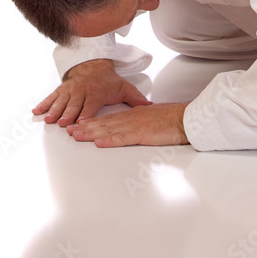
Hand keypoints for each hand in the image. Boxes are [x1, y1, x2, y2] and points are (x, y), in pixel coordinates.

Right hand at [32, 59, 151, 126]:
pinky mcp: (62, 89)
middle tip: (63, 123)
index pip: (91, 104)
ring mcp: (70, 90)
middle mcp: (82, 91)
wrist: (93, 65)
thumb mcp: (124, 87)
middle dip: (68, 114)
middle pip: (75, 104)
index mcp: (97, 92)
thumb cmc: (108, 81)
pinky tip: (36, 111)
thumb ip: (136, 99)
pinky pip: (51, 96)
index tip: (81, 123)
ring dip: (55, 110)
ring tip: (49, 119)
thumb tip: (150, 107)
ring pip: (62, 101)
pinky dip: (44, 103)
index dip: (86, 114)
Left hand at [66, 102, 188, 146]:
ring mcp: (136, 125)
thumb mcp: (155, 119)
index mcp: (135, 115)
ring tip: (76, 135)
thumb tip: (137, 128)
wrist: (187, 118)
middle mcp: (132, 118)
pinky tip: (98, 142)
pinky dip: (109, 140)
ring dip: (91, 133)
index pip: (110, 118)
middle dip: (85, 127)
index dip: (93, 122)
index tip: (79, 125)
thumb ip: (143, 122)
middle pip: (104, 123)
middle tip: (69, 131)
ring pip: (109, 129)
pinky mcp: (142, 134)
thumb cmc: (174, 119)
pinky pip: (122, 138)